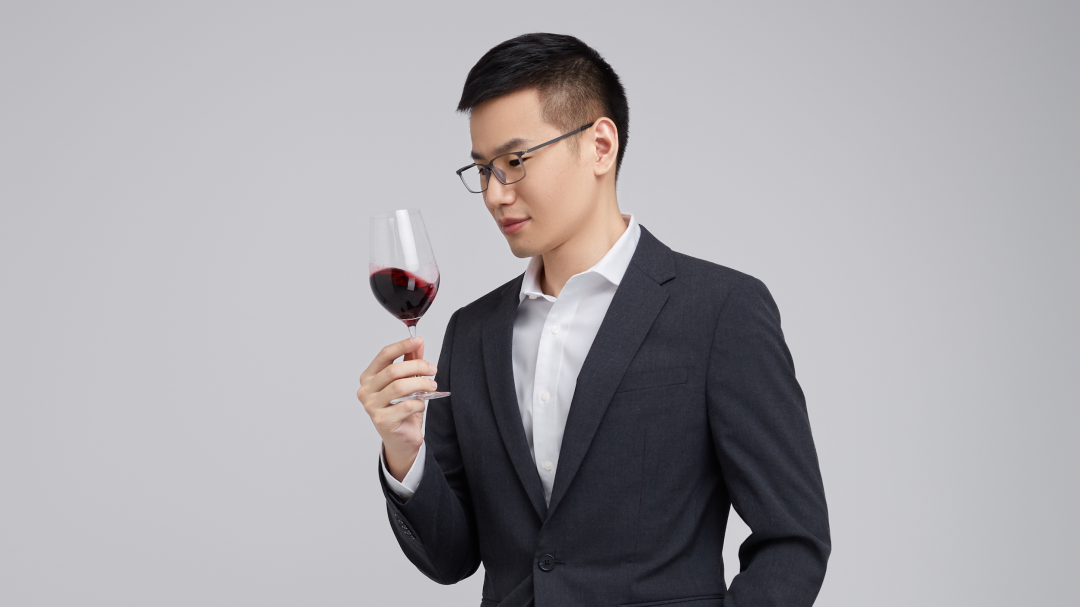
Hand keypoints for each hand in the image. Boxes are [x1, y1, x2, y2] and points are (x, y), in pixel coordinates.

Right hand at [357, 336, 437, 481]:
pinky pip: (406, 405)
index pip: (384, 355)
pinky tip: (421, 404)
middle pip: (393, 370)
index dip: (403, 345)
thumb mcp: (407, 382)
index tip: (418, 340)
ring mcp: (371, 407)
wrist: (402, 440)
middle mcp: (366, 391)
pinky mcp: (382, 421)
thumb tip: (418, 343)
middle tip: (433, 369)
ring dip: (421, 384)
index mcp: (369, 377)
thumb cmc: (402, 409)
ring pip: (399, 387)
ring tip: (431, 386)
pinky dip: (419, 402)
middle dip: (417, 366)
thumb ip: (410, 362)